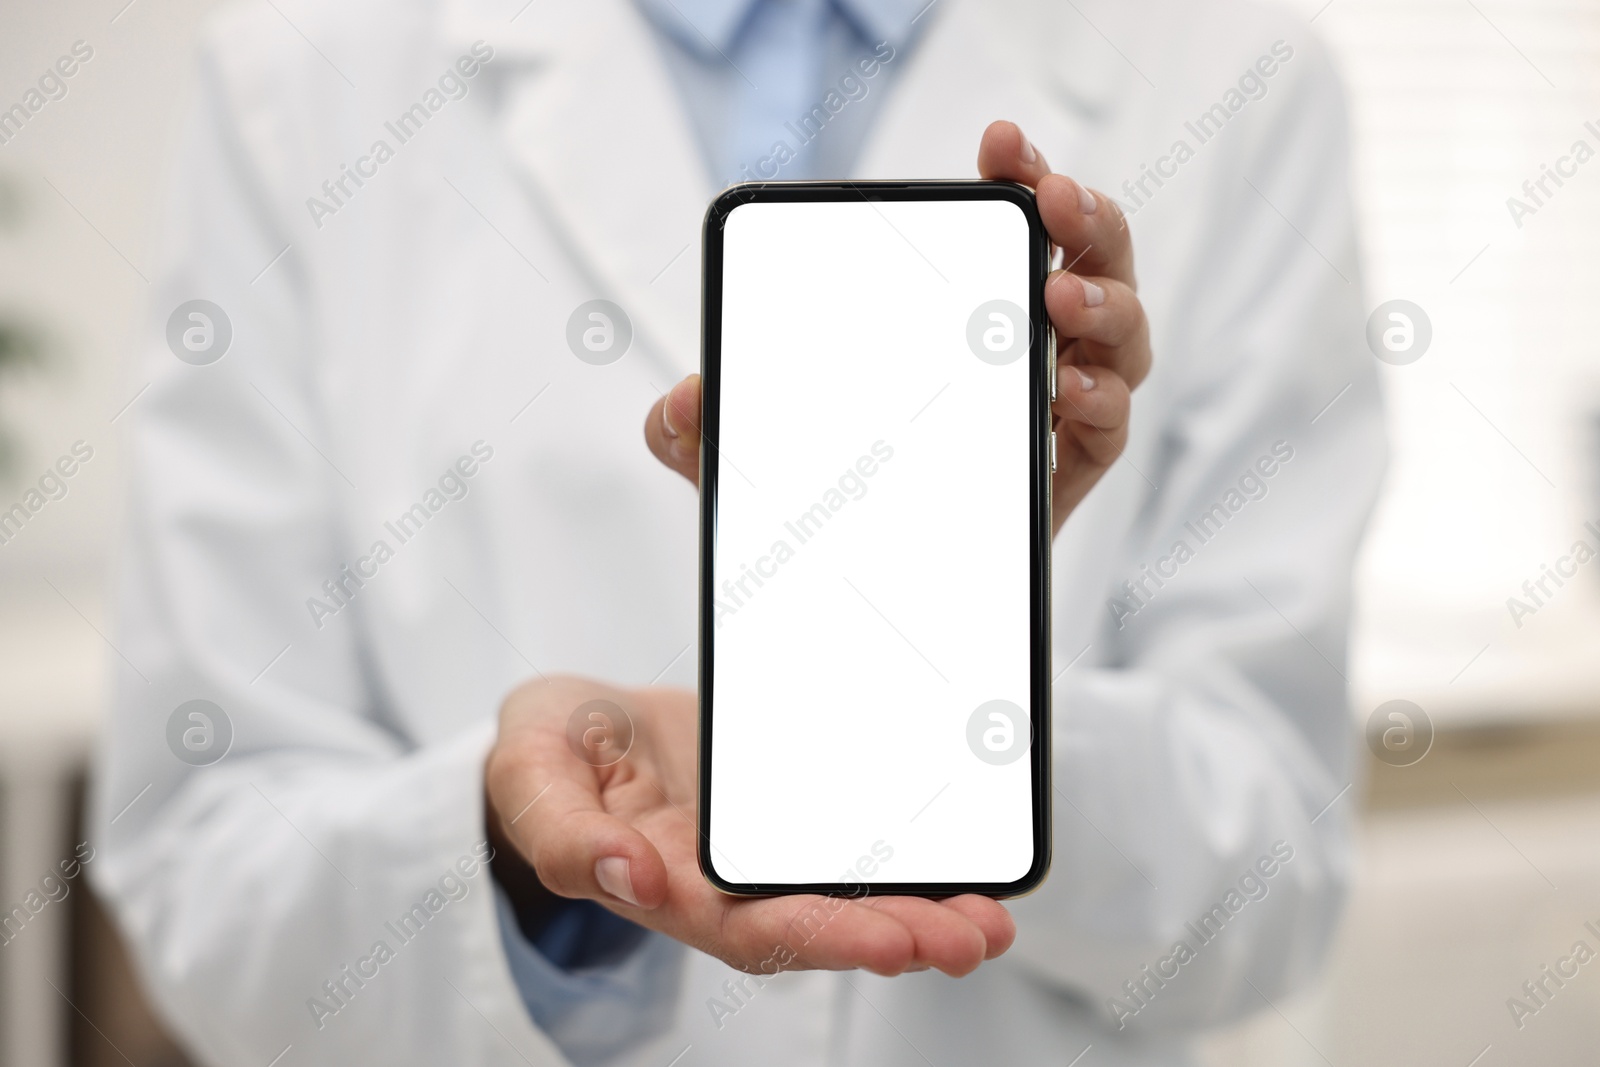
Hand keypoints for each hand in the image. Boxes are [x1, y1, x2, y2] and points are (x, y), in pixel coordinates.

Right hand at [485, 676, 1015, 975]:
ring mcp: (762, 851)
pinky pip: (857, 837)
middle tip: (971, 935)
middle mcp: (726, 884)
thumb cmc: (550, 750)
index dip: (822, 937)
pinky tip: (968, 858)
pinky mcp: (790, 809)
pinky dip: (916, 855)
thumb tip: (636, 878)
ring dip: (925, 909)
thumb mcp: (533, 777)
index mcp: (667, 886)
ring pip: (850, 891)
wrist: (578, 722)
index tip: (891, 938)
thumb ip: (569, 836)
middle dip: (900, 934)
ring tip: (990, 918)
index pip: (752, 929)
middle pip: (822, 924)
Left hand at [645, 121, 1150, 536]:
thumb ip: (692, 432)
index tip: (1001, 146)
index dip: (1019, 176)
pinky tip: (1068, 388)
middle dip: (1085, 217)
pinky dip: (1103, 401)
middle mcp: (1022, 346)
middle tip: (1051, 201)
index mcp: (961, 313)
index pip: (1008, 224)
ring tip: (1058, 295)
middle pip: (1090, 260)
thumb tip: (677, 402)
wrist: (856, 594)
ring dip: (1104, 301)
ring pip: (1120, 336)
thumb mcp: (739, 461)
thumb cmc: (821, 498)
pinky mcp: (1065, 471)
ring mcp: (1054, 406)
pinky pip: (1111, 427)